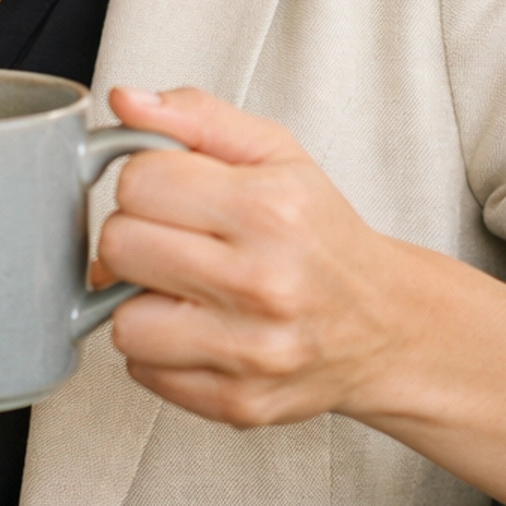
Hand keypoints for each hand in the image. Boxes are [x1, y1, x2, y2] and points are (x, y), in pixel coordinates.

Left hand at [96, 85, 405, 428]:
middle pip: (120, 247)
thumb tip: (125, 102)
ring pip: (123, 322)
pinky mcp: (239, 403)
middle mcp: (262, 283)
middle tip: (173, 240)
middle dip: (135, 237)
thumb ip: (197, 117)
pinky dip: (159, 351)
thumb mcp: (274, 153)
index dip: (144, 180)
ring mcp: (251, 352)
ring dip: (141, 303)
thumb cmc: (321, 233)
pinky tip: (197, 329)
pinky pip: (143, 373)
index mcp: (268, 208)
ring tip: (182, 290)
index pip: (138, 181)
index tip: (171, 192)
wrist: (385, 324)